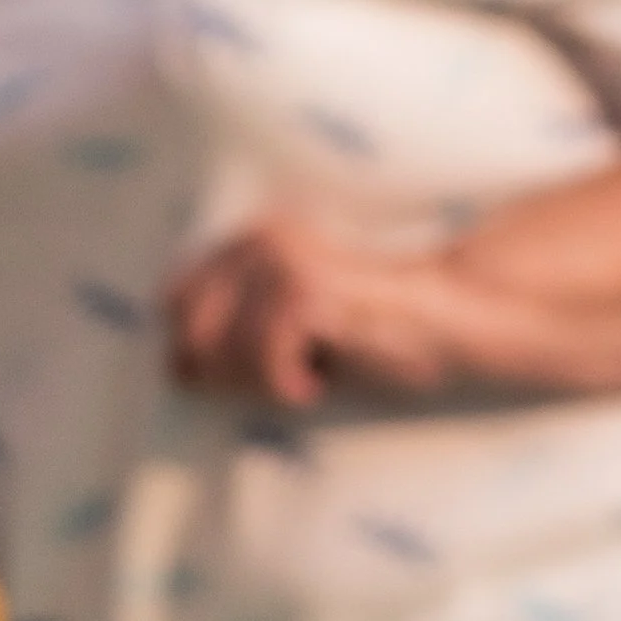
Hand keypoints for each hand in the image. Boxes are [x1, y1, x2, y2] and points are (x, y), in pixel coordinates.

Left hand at [165, 216, 467, 405]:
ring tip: (311, 375)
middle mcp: (257, 237)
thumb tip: (172, 368)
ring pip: (222, 349)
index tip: (252, 374)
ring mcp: (280, 258)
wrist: (448, 319)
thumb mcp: (292, 330)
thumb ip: (234, 334)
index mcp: (247, 240)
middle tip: (287, 378)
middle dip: (227, 370)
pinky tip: (319, 380)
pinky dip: (287, 383)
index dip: (199, 352)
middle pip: (188, 328)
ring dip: (264, 382)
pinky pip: (263, 357)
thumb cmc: (372, 334)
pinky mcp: (306, 285)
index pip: (174, 302)